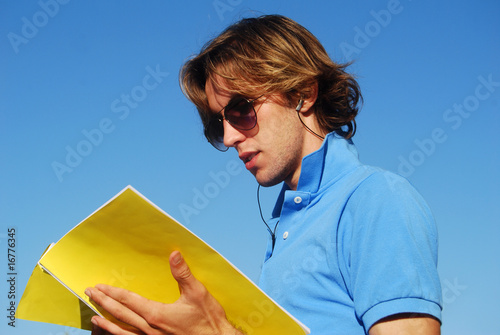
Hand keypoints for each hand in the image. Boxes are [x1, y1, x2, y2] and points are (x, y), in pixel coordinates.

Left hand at [86, 251, 241, 334]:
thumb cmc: (208, 320)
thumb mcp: (197, 293)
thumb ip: (183, 273)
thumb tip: (174, 255)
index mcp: (157, 314)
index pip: (128, 300)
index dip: (112, 293)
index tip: (98, 287)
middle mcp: (150, 329)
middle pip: (120, 314)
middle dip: (103, 304)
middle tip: (90, 295)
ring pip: (122, 332)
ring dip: (106, 324)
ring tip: (93, 319)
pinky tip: (115, 334)